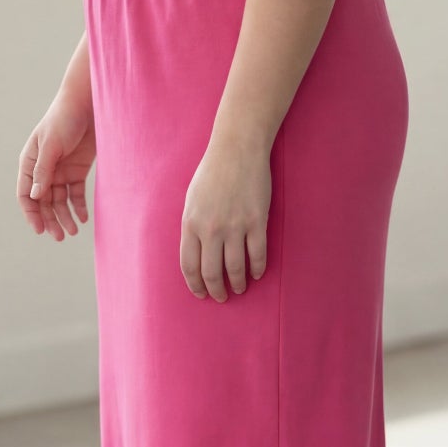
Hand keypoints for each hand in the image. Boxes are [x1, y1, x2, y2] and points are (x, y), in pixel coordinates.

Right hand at [18, 92, 95, 241]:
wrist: (88, 103)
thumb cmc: (64, 119)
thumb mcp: (51, 145)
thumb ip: (43, 170)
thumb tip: (36, 197)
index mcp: (30, 163)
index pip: (26, 194)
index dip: (31, 213)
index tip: (40, 230)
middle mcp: (43, 170)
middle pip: (44, 202)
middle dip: (50, 219)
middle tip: (60, 236)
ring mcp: (60, 170)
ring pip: (60, 200)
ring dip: (64, 216)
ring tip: (72, 231)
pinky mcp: (77, 169)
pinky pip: (75, 193)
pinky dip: (78, 207)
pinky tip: (83, 218)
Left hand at [180, 137, 271, 300]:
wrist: (237, 149)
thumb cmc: (212, 172)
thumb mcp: (192, 200)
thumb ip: (193, 226)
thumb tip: (197, 253)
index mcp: (190, 223)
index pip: (189, 265)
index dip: (195, 284)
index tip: (201, 293)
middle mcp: (210, 228)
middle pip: (211, 272)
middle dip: (216, 290)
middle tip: (221, 297)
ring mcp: (234, 226)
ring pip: (235, 268)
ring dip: (238, 283)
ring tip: (240, 288)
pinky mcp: (256, 221)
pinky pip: (257, 254)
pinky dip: (258, 268)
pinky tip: (257, 273)